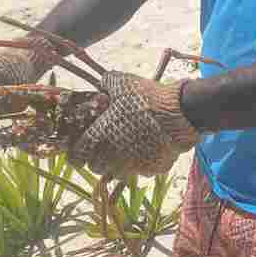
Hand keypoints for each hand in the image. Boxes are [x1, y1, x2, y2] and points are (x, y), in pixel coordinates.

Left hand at [69, 70, 200, 177]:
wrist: (179, 114)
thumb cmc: (145, 99)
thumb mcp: (121, 83)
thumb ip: (106, 84)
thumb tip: (102, 83)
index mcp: (99, 138)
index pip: (76, 157)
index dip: (76, 152)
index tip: (82, 146)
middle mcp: (112, 157)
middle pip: (95, 167)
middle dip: (97, 157)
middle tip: (106, 143)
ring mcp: (132, 166)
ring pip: (116, 173)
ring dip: (117, 163)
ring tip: (126, 148)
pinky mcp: (151, 170)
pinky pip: (140, 171)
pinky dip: (140, 163)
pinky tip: (147, 148)